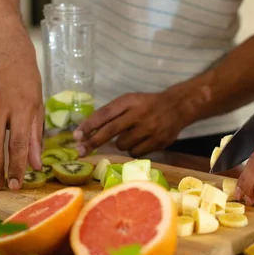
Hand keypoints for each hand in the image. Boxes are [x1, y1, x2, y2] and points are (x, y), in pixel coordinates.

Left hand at [73, 91, 189, 157]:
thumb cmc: (147, 105)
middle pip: (110, 131)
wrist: (177, 107)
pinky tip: (141, 141)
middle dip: (93, 142)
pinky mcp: (158, 141)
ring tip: (131, 135)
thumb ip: (111, 113)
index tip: (76, 136)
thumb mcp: (129, 101)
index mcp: (129, 101)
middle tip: (79, 151)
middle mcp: (139, 113)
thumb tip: (86, 132)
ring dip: (120, 144)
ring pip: (122, 145)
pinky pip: (135, 152)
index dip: (89, 125)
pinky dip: (134, 149)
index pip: (105, 114)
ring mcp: (149, 128)